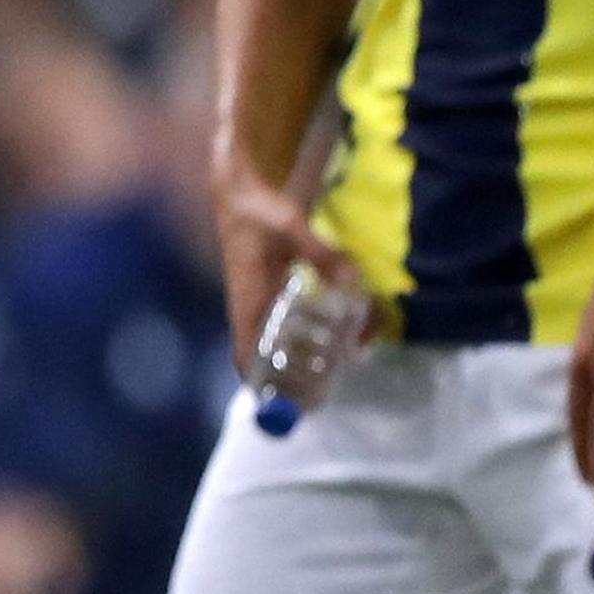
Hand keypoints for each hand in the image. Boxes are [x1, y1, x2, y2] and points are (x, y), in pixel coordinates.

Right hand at [214, 168, 361, 374]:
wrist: (238, 192)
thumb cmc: (257, 212)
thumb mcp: (290, 229)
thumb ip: (322, 255)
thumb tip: (355, 282)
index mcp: (247, 301)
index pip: (244, 354)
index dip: (262, 383)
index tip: (289, 402)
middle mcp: (250, 309)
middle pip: (264, 358)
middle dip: (293, 377)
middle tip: (332, 384)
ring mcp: (259, 302)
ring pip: (278, 342)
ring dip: (307, 355)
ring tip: (349, 355)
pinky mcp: (269, 293)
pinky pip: (287, 324)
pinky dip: (312, 333)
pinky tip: (342, 328)